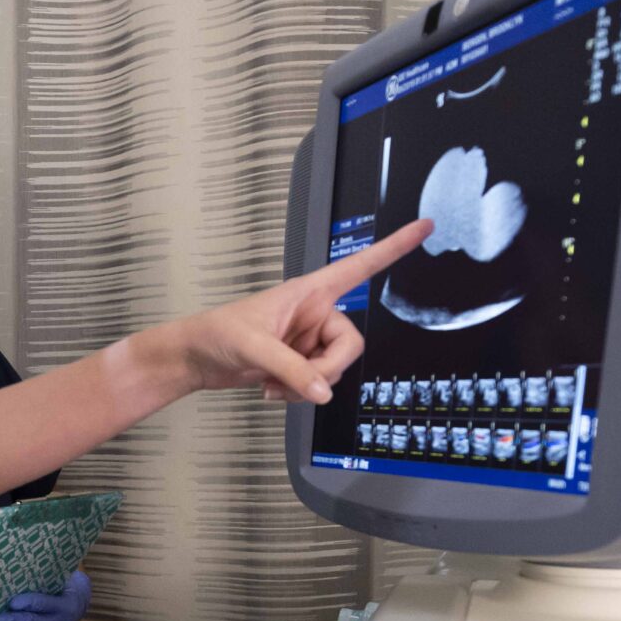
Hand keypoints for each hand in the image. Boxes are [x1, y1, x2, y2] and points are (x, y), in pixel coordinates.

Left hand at [149, 217, 433, 403]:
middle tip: (297, 383)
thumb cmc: (217, 335)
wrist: (195, 360)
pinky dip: (298, 393)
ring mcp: (309, 341)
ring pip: (335, 370)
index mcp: (309, 291)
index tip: (425, 226)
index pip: (359, 267)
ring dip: (306, 385)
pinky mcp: (301, 364)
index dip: (393, 247)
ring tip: (272, 384)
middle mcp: (316, 313)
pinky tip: (270, 390)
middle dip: (326, 370)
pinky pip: (319, 384)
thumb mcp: (254, 348)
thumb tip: (324, 393)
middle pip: (350, 344)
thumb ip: (292, 370)